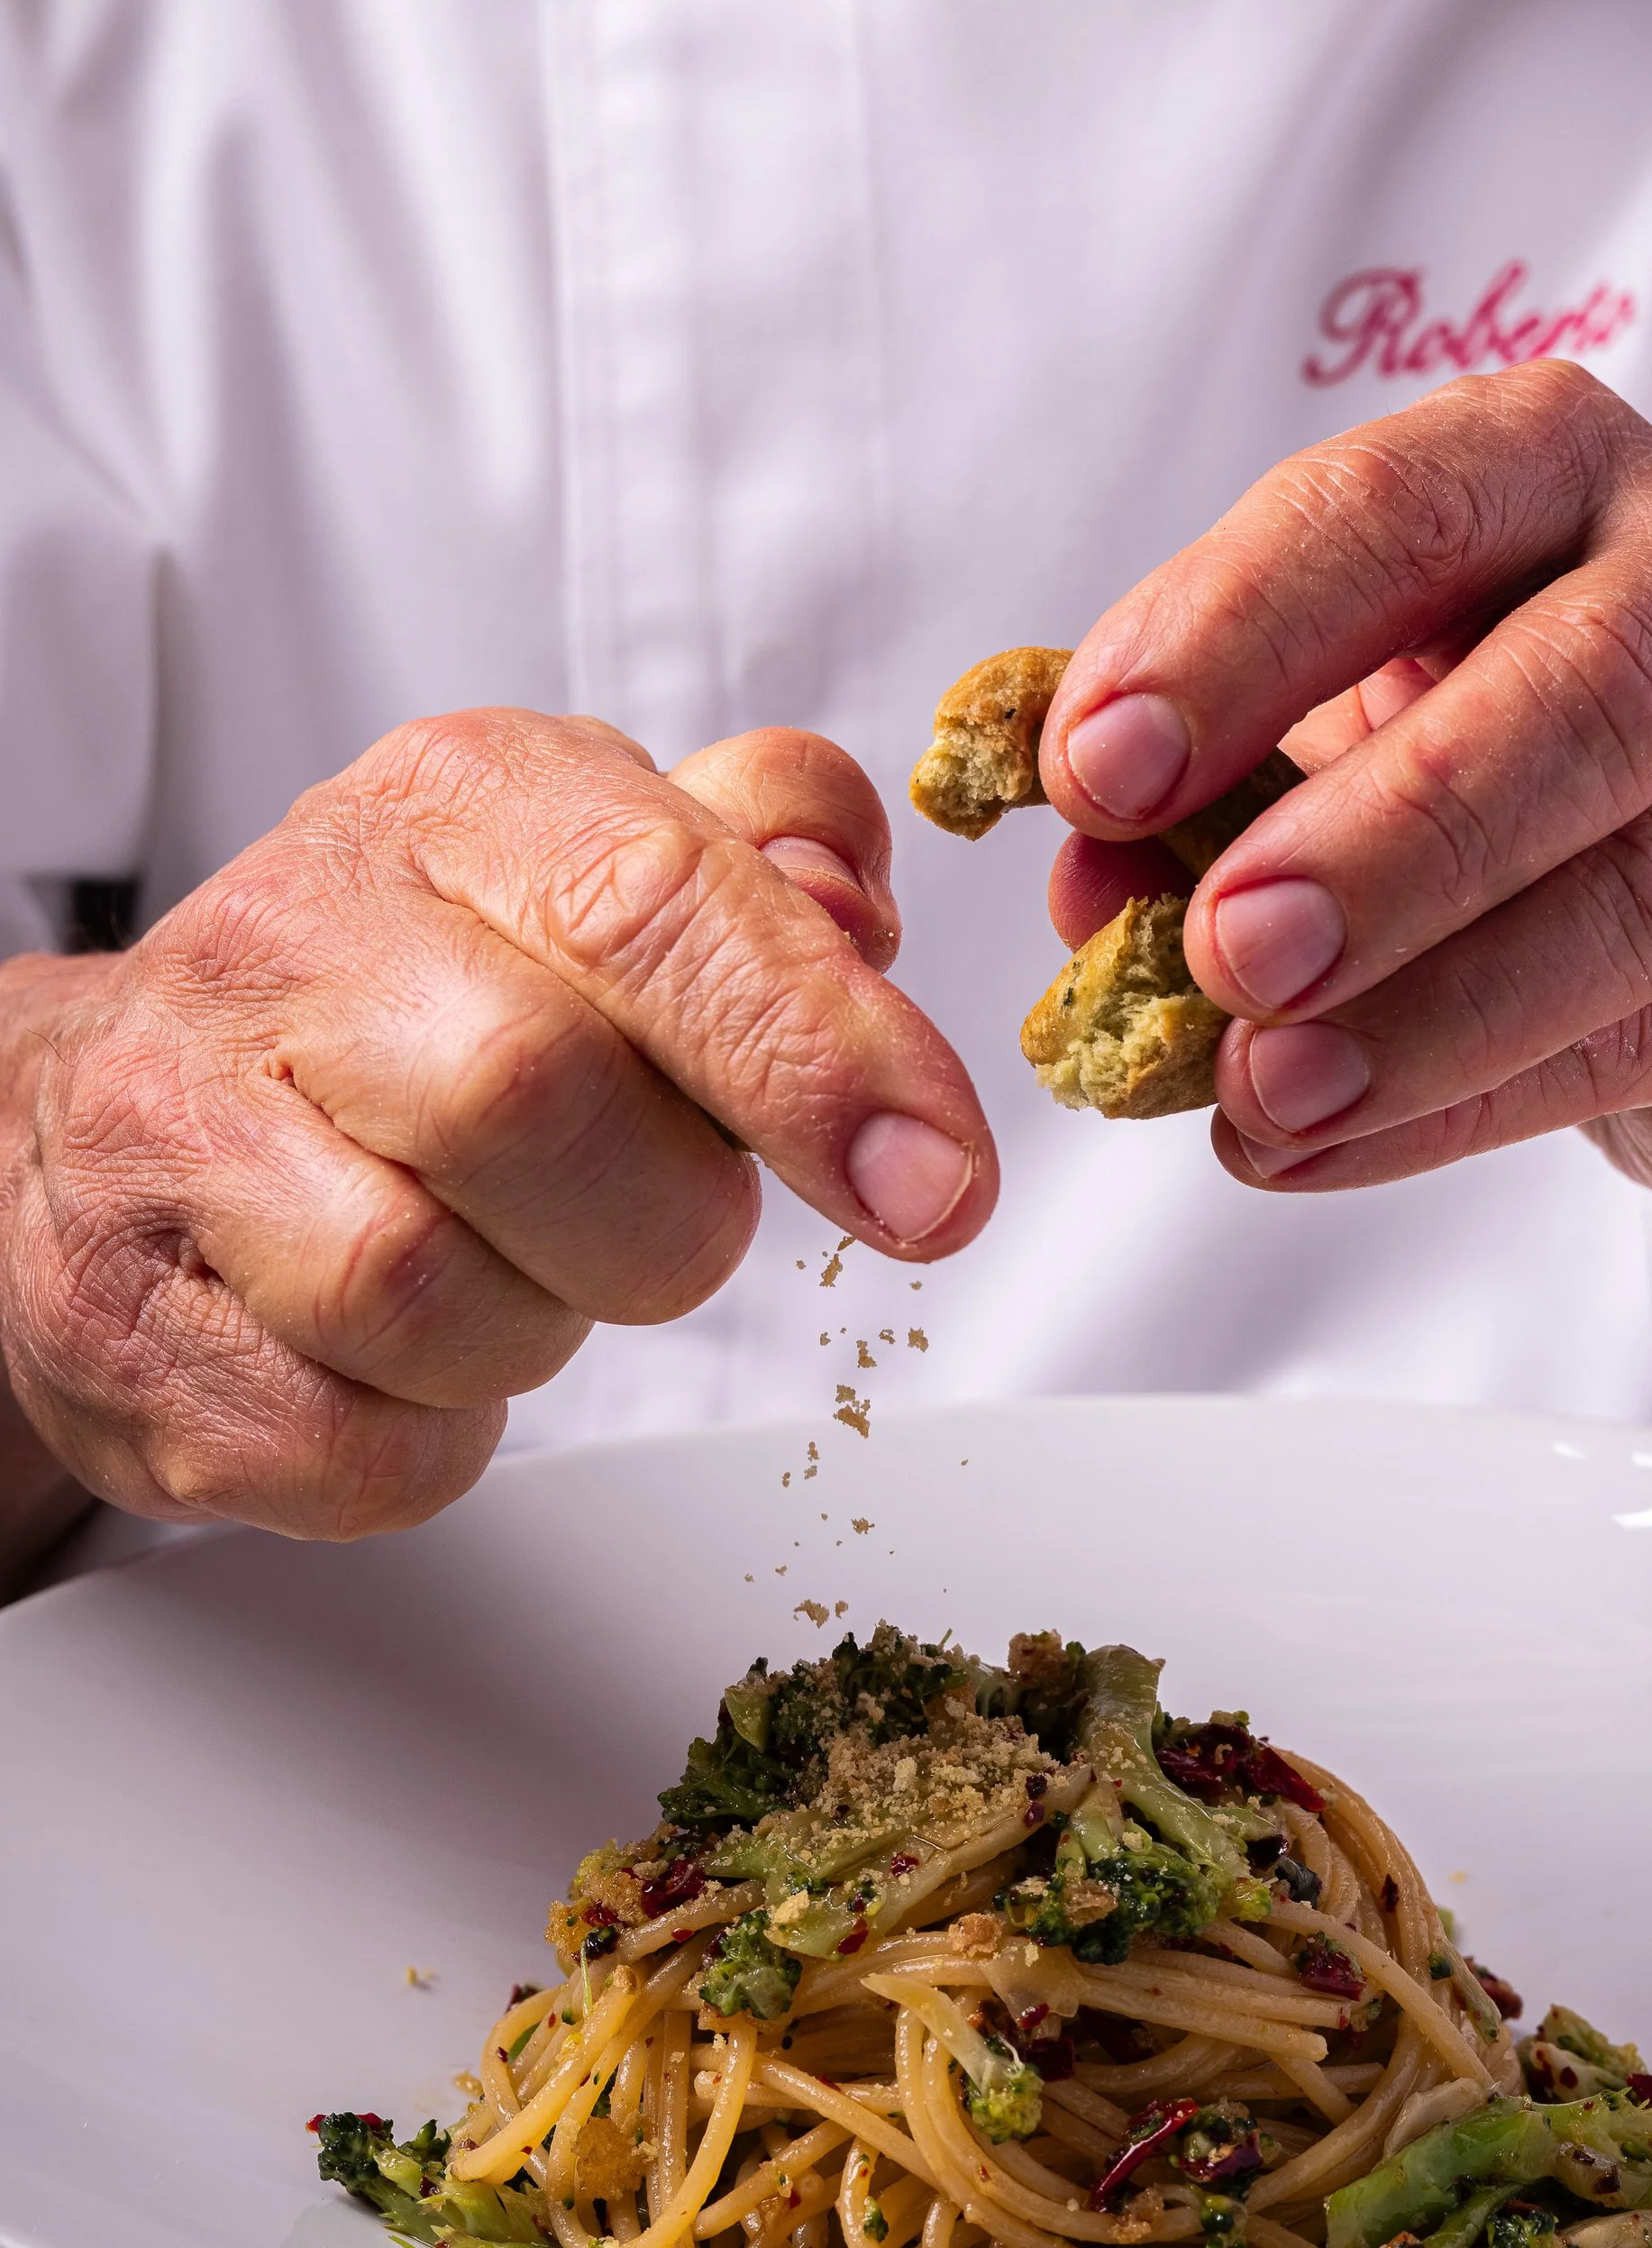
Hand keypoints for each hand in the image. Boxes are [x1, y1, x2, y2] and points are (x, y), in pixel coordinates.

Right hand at [0, 711, 992, 1547]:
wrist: (119, 1109)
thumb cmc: (418, 989)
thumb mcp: (605, 864)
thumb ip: (763, 861)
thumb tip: (856, 919)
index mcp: (453, 801)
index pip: (651, 898)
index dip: (818, 1050)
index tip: (937, 1176)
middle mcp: (290, 936)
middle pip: (538, 1098)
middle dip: (666, 1213)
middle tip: (671, 1219)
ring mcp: (175, 1131)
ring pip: (429, 1292)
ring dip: (539, 1325)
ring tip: (520, 1263)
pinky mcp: (122, 1326)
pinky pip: (355, 1445)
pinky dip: (436, 1437)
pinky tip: (419, 1358)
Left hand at [1039, 365, 1651, 1199]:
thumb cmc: (1485, 733)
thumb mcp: (1334, 709)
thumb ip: (1206, 775)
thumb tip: (1086, 882)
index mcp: (1540, 455)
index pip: (1391, 510)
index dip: (1236, 639)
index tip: (1093, 774)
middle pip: (1580, 689)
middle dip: (1388, 834)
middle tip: (1225, 949)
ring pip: (1641, 887)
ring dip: (1430, 1010)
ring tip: (1264, 1094)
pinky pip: (1642, 1032)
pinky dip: (1460, 1106)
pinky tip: (1319, 1149)